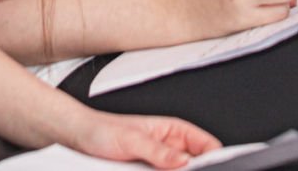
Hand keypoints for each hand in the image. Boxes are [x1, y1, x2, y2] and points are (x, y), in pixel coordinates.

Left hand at [68, 111, 221, 167]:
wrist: (79, 140)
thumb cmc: (103, 130)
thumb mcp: (131, 140)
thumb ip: (158, 151)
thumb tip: (183, 162)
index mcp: (173, 131)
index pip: (206, 144)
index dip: (216, 156)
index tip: (218, 168)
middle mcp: (170, 149)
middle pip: (196, 165)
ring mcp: (161, 165)